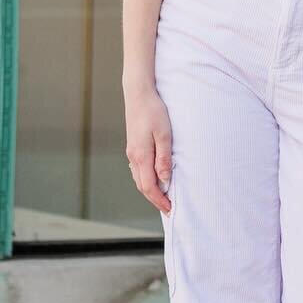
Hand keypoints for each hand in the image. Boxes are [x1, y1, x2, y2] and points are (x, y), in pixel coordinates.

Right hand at [124, 84, 173, 213]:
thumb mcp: (164, 134)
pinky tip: (154, 178)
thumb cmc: (154, 111)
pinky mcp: (133, 146)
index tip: (170, 209)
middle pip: (142, 186)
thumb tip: (165, 180)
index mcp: (141, 156)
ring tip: (163, 197)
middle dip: (155, 199)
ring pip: (139, 178)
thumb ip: (164, 158)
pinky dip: (146, 179)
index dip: (159, 201)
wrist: (138, 94)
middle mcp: (133, 156)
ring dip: (150, 190)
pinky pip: (138, 169)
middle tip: (168, 208)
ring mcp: (131, 151)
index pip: (149, 187)